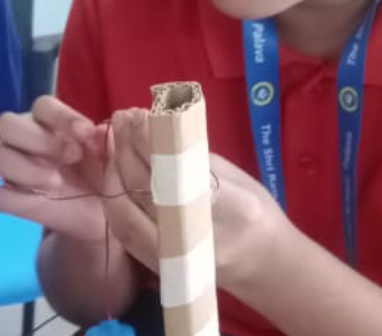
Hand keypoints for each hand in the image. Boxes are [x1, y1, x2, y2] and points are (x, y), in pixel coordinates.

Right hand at [0, 95, 109, 242]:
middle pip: (6, 124)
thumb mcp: (112, 155)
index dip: (62, 117)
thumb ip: (106, 140)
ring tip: (56, 182)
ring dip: (26, 168)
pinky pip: (0, 196)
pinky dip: (19, 198)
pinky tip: (43, 200)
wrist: (103, 211)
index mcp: (46, 120)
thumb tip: (99, 131)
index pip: (42, 106)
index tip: (87, 133)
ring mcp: (12, 168)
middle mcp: (23, 138)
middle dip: (38, 139)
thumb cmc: (102, 171)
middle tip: (72, 156)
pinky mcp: (10, 198)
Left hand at [104, 109, 289, 293]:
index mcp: (232, 209)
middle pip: (147, 189)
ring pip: (127, 213)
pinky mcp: (160, 267)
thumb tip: (152, 127)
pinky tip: (115, 171)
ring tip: (116, 139)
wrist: (266, 266)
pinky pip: (125, 231)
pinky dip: (115, 198)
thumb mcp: (235, 176)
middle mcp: (200, 237)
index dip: (150, 140)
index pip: (178, 170)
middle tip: (122, 118)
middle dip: (128, 148)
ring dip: (115, 171)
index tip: (139, 113)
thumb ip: (192, 157)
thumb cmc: (257, 213)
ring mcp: (178, 258)